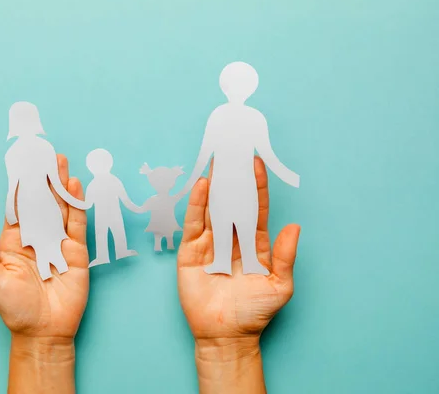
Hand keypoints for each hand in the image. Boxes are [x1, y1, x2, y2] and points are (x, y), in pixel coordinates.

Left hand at [0, 154, 88, 341]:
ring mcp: (58, 243)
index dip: (20, 186)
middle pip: (41, 202)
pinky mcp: (77, 252)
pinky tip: (75, 187)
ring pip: (61, 208)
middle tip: (46, 154)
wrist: (44, 332)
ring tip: (61, 163)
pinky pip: (77, 224)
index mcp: (15, 241)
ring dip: (61, 186)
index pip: (18, 207)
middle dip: (44, 179)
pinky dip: (77, 205)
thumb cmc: (14, 308)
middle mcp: (37, 237)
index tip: (21, 164)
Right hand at [177, 156, 299, 391]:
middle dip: (234, 178)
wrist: (226, 334)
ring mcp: (210, 243)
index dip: (257, 186)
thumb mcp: (279, 285)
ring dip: (215, 184)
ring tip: (218, 160)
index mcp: (255, 243)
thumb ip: (285, 256)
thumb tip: (295, 227)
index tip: (257, 163)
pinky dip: (197, 204)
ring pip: (213, 207)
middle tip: (234, 151)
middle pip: (233, 202)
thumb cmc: (255, 312)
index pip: (256, 208)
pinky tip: (202, 186)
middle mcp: (232, 238)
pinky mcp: (191, 251)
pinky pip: (194, 223)